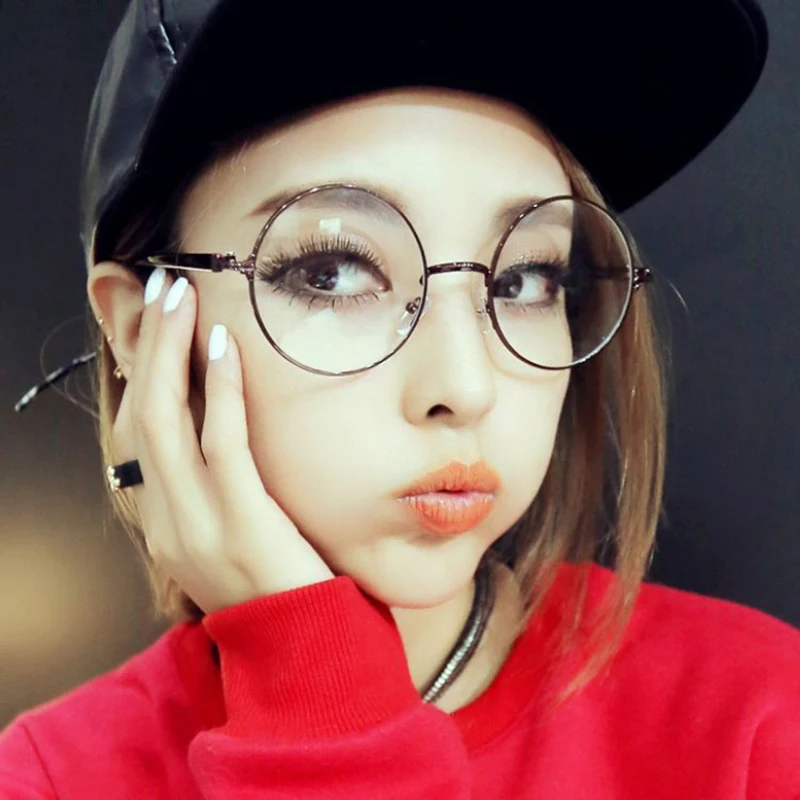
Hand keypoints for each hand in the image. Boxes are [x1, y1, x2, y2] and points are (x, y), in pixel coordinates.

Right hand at [112, 269, 334, 613]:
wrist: (307, 651)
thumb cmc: (284, 586)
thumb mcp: (239, 536)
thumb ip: (225, 488)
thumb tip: (232, 427)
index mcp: (167, 523)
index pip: (140, 433)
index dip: (145, 373)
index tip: (158, 326)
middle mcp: (168, 522)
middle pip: (141, 416)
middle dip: (148, 347)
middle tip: (162, 291)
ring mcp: (197, 526)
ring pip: (165, 421)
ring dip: (171, 352)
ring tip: (180, 297)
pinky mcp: (239, 524)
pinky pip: (221, 445)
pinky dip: (220, 391)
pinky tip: (225, 347)